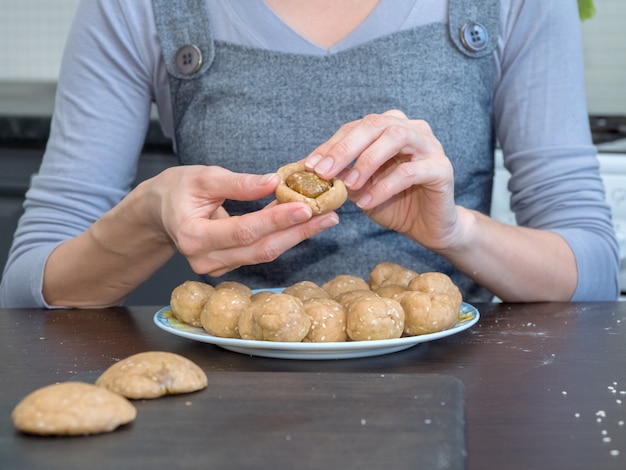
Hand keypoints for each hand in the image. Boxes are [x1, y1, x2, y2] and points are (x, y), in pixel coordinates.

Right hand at [150, 165, 338, 275]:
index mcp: (194, 236)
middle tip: (328, 216)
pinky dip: (282, 238)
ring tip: (324, 218)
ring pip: (263, 254)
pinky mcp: (226, 267)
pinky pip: (259, 253)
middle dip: (297, 233)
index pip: (243, 231)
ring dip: (295, 236)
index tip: (305, 207)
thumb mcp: (204, 177)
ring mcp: (215, 268)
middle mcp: (204, 259)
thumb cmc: (178, 189)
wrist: (159, 211)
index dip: (276, 221)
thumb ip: (239, 183)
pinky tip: (302, 223)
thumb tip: (275, 182)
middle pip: (260, 250)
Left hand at [303, 110, 461, 251]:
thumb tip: (311, 169)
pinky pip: (410, 172)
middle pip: (375, 124)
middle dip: (345, 147)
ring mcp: (430, 145)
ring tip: (349, 186)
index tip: (309, 165)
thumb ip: (342, 175)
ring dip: (367, 161)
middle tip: (323, 171)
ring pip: (395, 138)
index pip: (356, 127)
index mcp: (390, 127)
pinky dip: (384, 187)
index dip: (331, 145)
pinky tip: (367, 203)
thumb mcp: (360, 189)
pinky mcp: (442, 168)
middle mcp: (412, 129)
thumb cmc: (393, 203)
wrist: (428, 227)